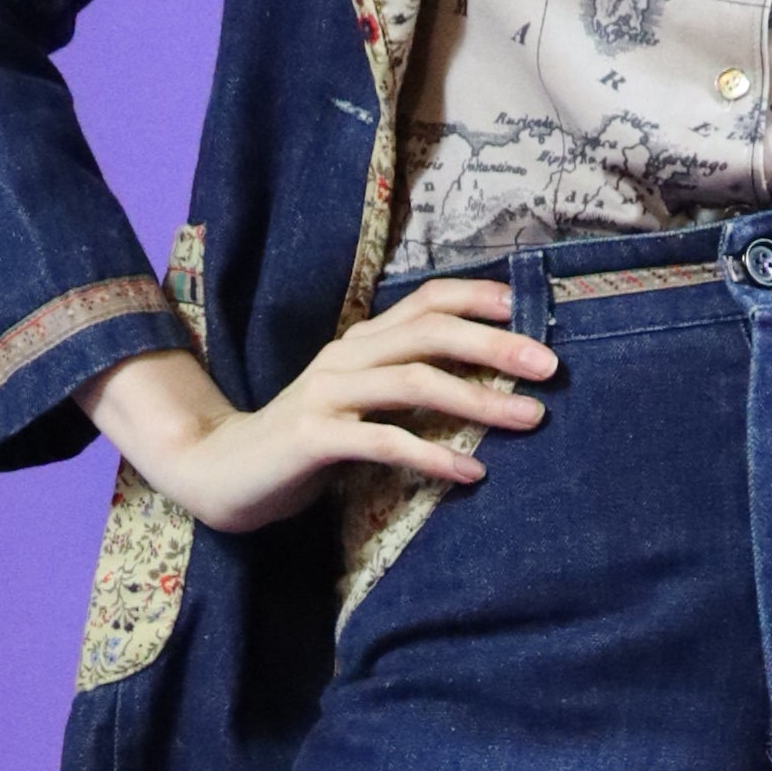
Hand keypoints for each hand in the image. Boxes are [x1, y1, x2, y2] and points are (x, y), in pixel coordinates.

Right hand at [75, 279, 555, 538]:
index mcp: (361, 342)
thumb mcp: (360, 404)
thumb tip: (487, 388)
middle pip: (430, 332)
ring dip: (478, 398)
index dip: (478, 297)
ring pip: (414, 381)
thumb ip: (407, 388)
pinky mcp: (313, 438)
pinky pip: (382, 440)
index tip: (529, 307)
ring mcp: (326, 394)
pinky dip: (432, 456)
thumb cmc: (304, 443)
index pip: (426, 301)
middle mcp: (346, 356)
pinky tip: (471, 473)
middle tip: (551, 366)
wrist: (220, 471)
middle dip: (496, 344)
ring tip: (529, 419)